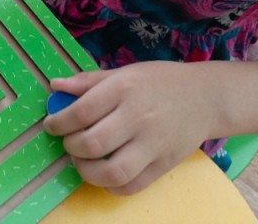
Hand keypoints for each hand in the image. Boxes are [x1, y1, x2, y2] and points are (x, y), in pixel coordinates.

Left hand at [43, 62, 215, 194]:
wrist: (205, 97)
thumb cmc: (159, 81)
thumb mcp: (124, 72)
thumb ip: (88, 81)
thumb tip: (55, 86)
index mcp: (125, 88)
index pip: (82, 110)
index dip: (59, 121)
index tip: (52, 125)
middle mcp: (138, 116)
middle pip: (93, 143)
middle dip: (70, 147)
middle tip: (69, 143)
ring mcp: (153, 144)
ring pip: (112, 171)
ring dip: (87, 172)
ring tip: (82, 162)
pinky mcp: (164, 165)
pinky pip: (132, 186)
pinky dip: (111, 187)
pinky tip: (104, 175)